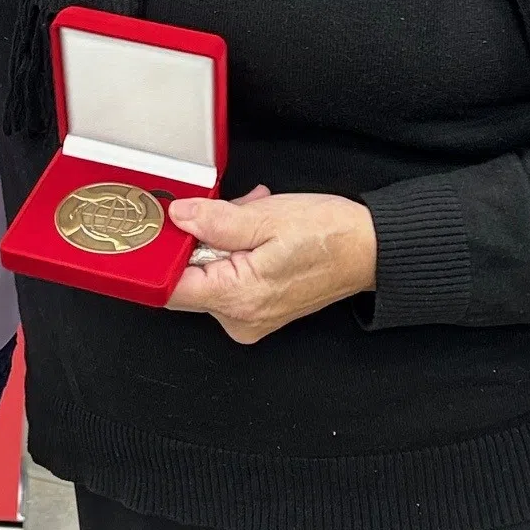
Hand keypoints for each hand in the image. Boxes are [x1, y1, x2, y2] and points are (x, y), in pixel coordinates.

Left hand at [165, 186, 377, 343]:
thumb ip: (215, 220)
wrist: (370, 250)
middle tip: (223, 211)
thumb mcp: (267, 217)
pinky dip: (234, 252)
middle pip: (187, 279)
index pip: (169, 289)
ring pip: (207, 274)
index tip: (159, 229)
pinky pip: (227, 279)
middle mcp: (239, 318)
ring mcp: (248, 318)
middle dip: (198, 239)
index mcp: (238, 298)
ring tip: (250, 215)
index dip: (159, 256)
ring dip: (220, 240)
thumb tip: (179, 216)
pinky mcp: (256, 310)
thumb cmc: (330, 236)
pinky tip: (255, 231)